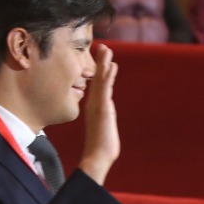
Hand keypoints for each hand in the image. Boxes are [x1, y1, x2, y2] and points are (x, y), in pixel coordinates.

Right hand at [78, 42, 119, 184]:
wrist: (96, 157)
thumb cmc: (101, 145)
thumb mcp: (104, 126)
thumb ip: (104, 116)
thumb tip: (105, 113)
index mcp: (94, 106)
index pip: (98, 84)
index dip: (99, 70)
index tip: (102, 56)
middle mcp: (93, 103)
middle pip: (97, 78)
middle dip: (100, 61)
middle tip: (103, 46)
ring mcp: (96, 105)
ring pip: (100, 80)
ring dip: (103, 64)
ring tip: (106, 49)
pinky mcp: (102, 110)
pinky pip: (104, 90)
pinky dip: (107, 77)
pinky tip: (110, 66)